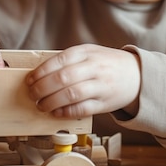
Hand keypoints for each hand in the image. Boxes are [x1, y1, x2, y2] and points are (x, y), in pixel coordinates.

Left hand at [26, 43, 140, 117]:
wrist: (136, 75)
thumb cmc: (107, 64)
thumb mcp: (90, 53)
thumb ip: (68, 60)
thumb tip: (39, 74)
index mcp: (87, 52)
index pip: (59, 60)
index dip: (41, 72)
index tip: (29, 80)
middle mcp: (94, 67)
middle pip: (62, 79)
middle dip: (42, 89)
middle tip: (32, 95)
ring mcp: (100, 86)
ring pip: (71, 95)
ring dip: (51, 102)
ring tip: (41, 105)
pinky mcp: (104, 103)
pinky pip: (82, 109)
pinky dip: (65, 112)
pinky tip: (56, 112)